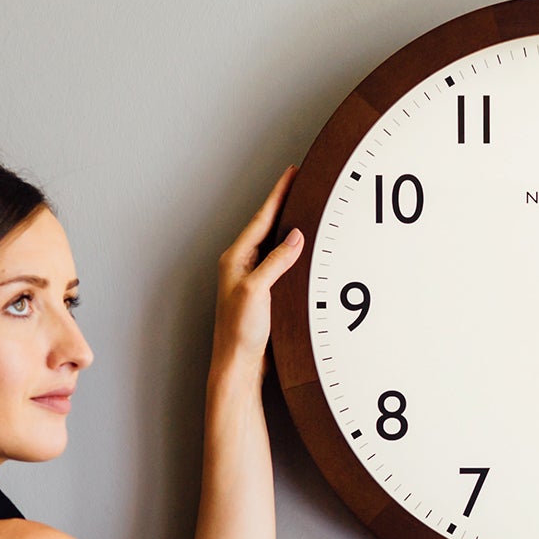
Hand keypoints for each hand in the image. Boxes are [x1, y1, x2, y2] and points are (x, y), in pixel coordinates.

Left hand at [212, 166, 302, 382]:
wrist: (238, 365)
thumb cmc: (240, 332)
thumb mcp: (258, 291)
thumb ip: (276, 261)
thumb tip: (295, 236)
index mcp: (236, 259)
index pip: (262, 218)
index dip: (278, 194)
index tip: (291, 173)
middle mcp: (241, 265)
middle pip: (266, 225)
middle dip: (283, 203)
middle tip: (300, 182)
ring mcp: (251, 279)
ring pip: (272, 242)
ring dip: (287, 224)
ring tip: (302, 206)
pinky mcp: (262, 293)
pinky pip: (278, 261)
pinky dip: (290, 249)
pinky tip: (301, 248)